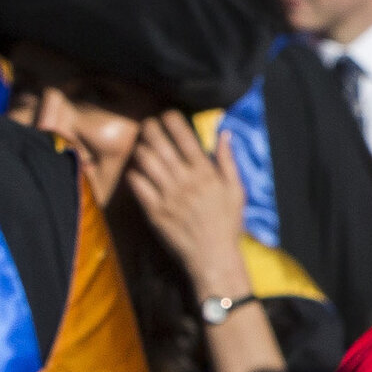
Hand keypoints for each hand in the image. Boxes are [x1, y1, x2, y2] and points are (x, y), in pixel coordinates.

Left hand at [123, 111, 255, 302]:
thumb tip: (224, 134)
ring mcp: (167, 196)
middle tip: (148, 124)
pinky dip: (134, 174)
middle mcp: (185, 181)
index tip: (167, 114)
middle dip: (151, 129)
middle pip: (161, 146)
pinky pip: (138, 185)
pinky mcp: (154, 211)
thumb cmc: (227, 224)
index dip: (173, 121)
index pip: (185, 139)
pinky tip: (136, 170)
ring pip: (146, 162)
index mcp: (206, 174)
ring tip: (142, 145)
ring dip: (141, 149)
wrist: (213, 257)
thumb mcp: (236, 191)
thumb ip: (228, 161)